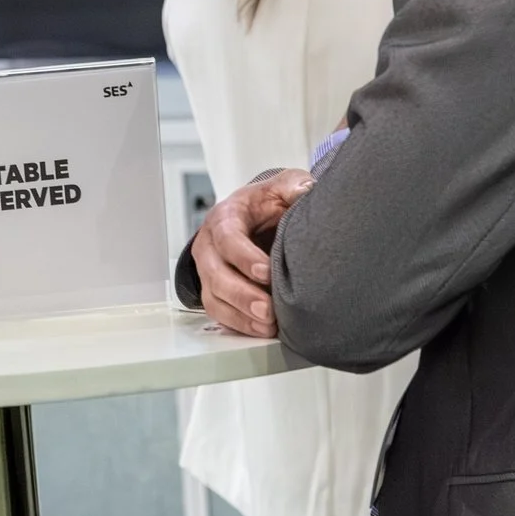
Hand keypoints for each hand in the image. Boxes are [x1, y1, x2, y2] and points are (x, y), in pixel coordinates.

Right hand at [191, 168, 314, 338]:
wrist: (251, 218)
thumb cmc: (263, 205)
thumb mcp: (278, 187)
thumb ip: (292, 185)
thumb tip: (305, 190)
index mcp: (225, 218)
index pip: (227, 238)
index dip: (244, 257)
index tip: (266, 273)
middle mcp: (210, 246)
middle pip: (215, 273)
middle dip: (241, 294)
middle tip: (267, 310)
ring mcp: (209, 271)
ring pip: (214, 297)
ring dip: (240, 315)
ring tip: (269, 326)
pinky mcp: (215, 291)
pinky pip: (220, 313)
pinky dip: (240, 324)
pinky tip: (262, 330)